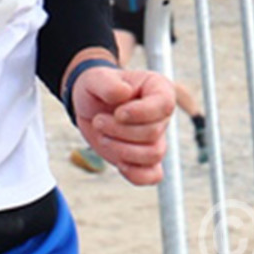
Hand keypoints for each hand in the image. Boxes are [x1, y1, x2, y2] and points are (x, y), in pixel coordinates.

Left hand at [70, 62, 174, 186]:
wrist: (89, 105)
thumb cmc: (96, 88)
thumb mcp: (95, 78)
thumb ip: (107, 83)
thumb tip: (124, 94)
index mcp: (159, 89)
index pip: (164, 105)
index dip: (140, 113)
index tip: (117, 113)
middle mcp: (162, 116)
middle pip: (153, 133)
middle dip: (120, 131)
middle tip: (98, 121)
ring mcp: (156, 139)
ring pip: (153, 155)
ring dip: (121, 149)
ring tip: (102, 136)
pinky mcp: (145, 159)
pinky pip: (153, 175)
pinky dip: (136, 174)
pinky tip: (119, 164)